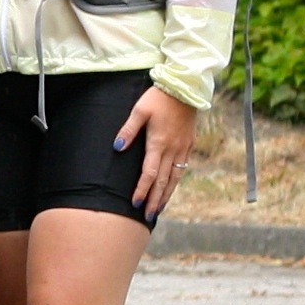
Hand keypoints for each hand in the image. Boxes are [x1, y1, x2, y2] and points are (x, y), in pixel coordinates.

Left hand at [115, 83, 199, 216]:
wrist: (185, 88)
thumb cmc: (158, 98)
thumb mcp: (139, 110)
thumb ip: (128, 130)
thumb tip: (116, 148)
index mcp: (159, 143)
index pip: (149, 173)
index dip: (142, 190)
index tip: (136, 203)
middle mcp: (173, 149)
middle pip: (163, 181)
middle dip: (155, 199)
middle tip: (148, 216)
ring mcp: (182, 148)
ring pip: (175, 177)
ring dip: (167, 194)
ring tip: (160, 208)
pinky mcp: (188, 144)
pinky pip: (182, 168)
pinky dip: (175, 182)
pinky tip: (171, 188)